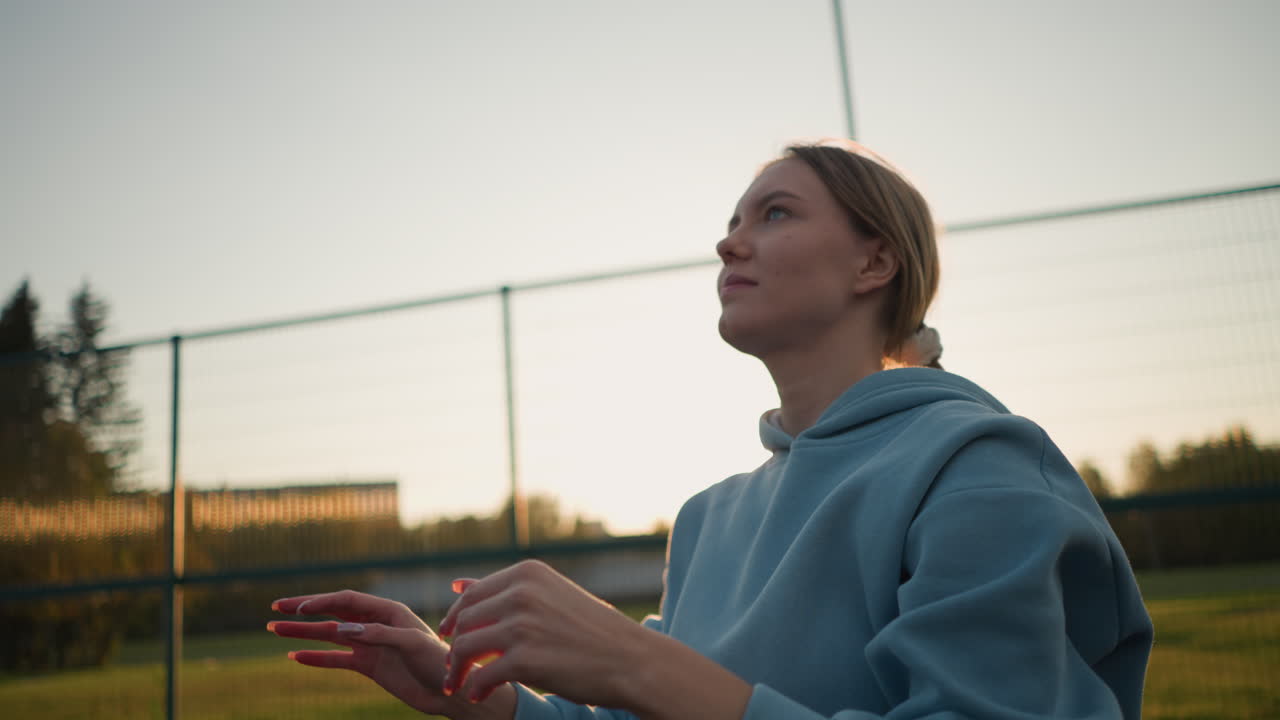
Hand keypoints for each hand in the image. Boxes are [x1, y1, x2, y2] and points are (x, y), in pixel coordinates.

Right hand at [269, 589, 488, 716]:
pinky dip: (316, 657)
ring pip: (329, 635)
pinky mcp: (369, 666)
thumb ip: (380, 634)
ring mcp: (370, 645)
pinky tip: (295, 656)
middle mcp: (376, 624)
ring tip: (273, 630)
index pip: (348, 600)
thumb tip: (344, 628)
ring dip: (302, 633)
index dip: (322, 601)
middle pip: (333, 612)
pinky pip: (336, 659)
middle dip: (303, 610)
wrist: (448, 692)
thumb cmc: (437, 662)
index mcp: (389, 611)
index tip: (298, 609)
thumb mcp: (412, 644)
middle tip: (274, 608)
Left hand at [438, 559, 653, 706]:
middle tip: (452, 669)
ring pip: (464, 648)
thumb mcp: (549, 596)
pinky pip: (481, 677)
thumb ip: (505, 591)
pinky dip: (474, 689)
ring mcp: (523, 626)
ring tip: (458, 684)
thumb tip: (457, 584)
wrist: (632, 660)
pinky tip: (478, 696)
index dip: (454, 620)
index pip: (471, 596)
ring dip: (456, 670)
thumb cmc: (592, 631)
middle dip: (453, 647)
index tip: (450, 638)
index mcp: (527, 573)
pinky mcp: (525, 660)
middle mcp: (522, 593)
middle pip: (464, 621)